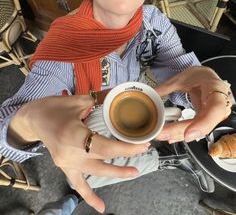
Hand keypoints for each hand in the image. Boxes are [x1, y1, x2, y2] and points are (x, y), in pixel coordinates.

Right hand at [9, 95, 148, 212]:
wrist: (33, 119)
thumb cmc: (53, 107)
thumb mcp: (77, 100)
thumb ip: (100, 99)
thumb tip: (119, 94)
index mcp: (73, 135)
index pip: (105, 147)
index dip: (126, 148)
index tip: (142, 143)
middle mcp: (70, 153)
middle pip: (103, 159)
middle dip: (126, 155)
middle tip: (143, 150)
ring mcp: (67, 163)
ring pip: (95, 173)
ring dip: (116, 173)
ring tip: (134, 172)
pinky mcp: (65, 167)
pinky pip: (78, 184)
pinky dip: (90, 196)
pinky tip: (101, 208)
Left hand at [155, 66, 231, 142]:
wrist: (207, 79)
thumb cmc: (200, 76)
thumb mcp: (183, 77)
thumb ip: (167, 87)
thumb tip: (151, 94)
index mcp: (216, 88)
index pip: (215, 109)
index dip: (203, 124)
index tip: (187, 134)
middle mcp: (219, 104)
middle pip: (205, 123)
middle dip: (183, 131)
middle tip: (164, 134)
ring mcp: (214, 114)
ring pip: (199, 129)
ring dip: (180, 134)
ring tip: (163, 135)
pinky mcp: (206, 120)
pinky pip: (195, 128)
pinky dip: (182, 133)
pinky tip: (171, 136)